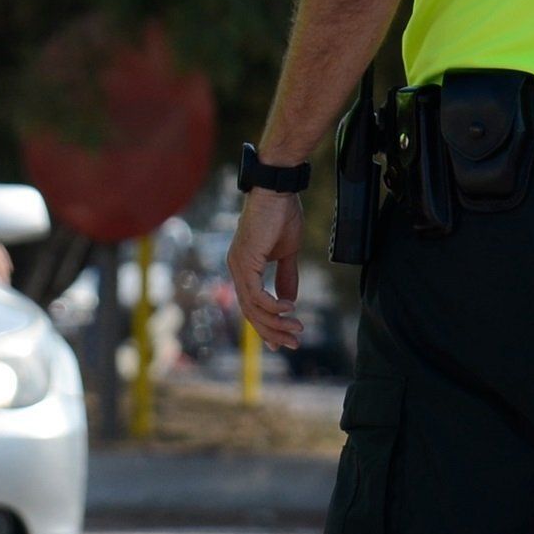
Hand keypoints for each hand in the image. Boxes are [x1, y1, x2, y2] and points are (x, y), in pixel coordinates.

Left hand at [227, 188, 306, 351]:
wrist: (277, 190)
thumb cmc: (282, 215)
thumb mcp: (287, 252)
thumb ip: (287, 277)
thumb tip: (289, 300)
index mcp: (244, 267)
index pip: (251, 304)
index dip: (266, 325)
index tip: (282, 342)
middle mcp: (236, 269)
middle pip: (250, 312)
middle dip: (272, 331)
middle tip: (293, 343)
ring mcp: (238, 266)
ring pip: (253, 308)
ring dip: (276, 322)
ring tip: (297, 329)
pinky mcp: (246, 261)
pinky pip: (257, 295)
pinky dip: (273, 306)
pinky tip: (290, 309)